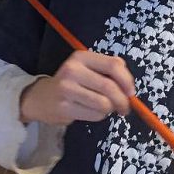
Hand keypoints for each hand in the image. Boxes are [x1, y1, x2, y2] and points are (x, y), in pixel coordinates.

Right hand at [20, 50, 135, 125]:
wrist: (42, 98)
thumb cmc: (72, 82)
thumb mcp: (88, 68)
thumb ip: (109, 70)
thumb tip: (129, 88)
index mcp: (82, 57)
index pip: (113, 65)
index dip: (127, 80)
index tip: (131, 92)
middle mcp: (73, 70)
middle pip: (110, 87)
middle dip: (123, 101)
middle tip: (125, 108)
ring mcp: (67, 89)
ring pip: (104, 104)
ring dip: (110, 109)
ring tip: (105, 108)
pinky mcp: (65, 107)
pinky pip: (95, 115)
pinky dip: (100, 116)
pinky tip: (92, 112)